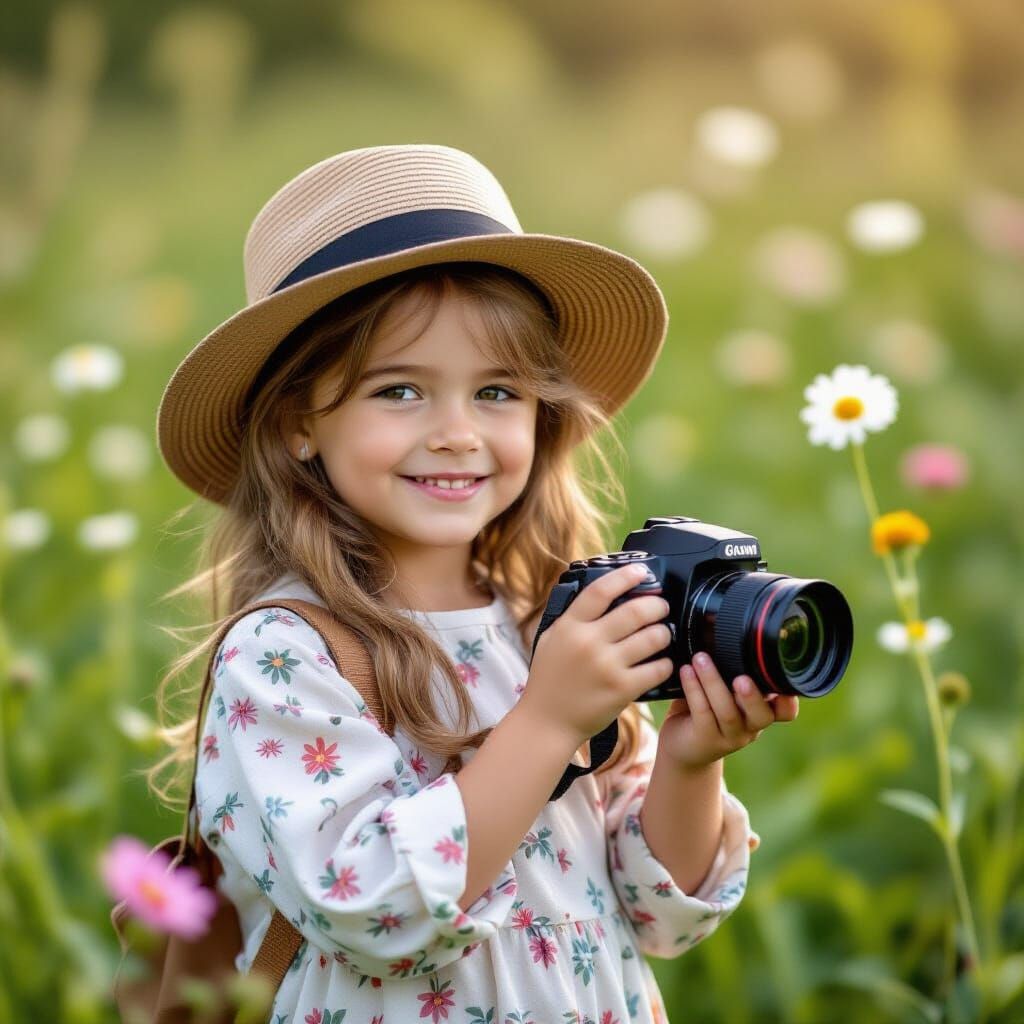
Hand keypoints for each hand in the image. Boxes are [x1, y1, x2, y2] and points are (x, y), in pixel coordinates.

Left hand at [657, 651, 799, 770]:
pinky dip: (694, 690)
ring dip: (713, 682)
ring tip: (700, 659)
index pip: (786, 711)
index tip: (782, 680)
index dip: (789, 701)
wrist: (682, 745)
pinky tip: (686, 672)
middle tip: (741, 677)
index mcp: (761, 711)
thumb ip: (729, 668)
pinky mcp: (706, 740)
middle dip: (753, 696)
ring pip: (728, 712)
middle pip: (762, 716)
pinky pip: (703, 714)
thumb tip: (720, 627)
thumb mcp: (722, 689)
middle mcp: (751, 727)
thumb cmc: (704, 709)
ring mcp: (729, 736)